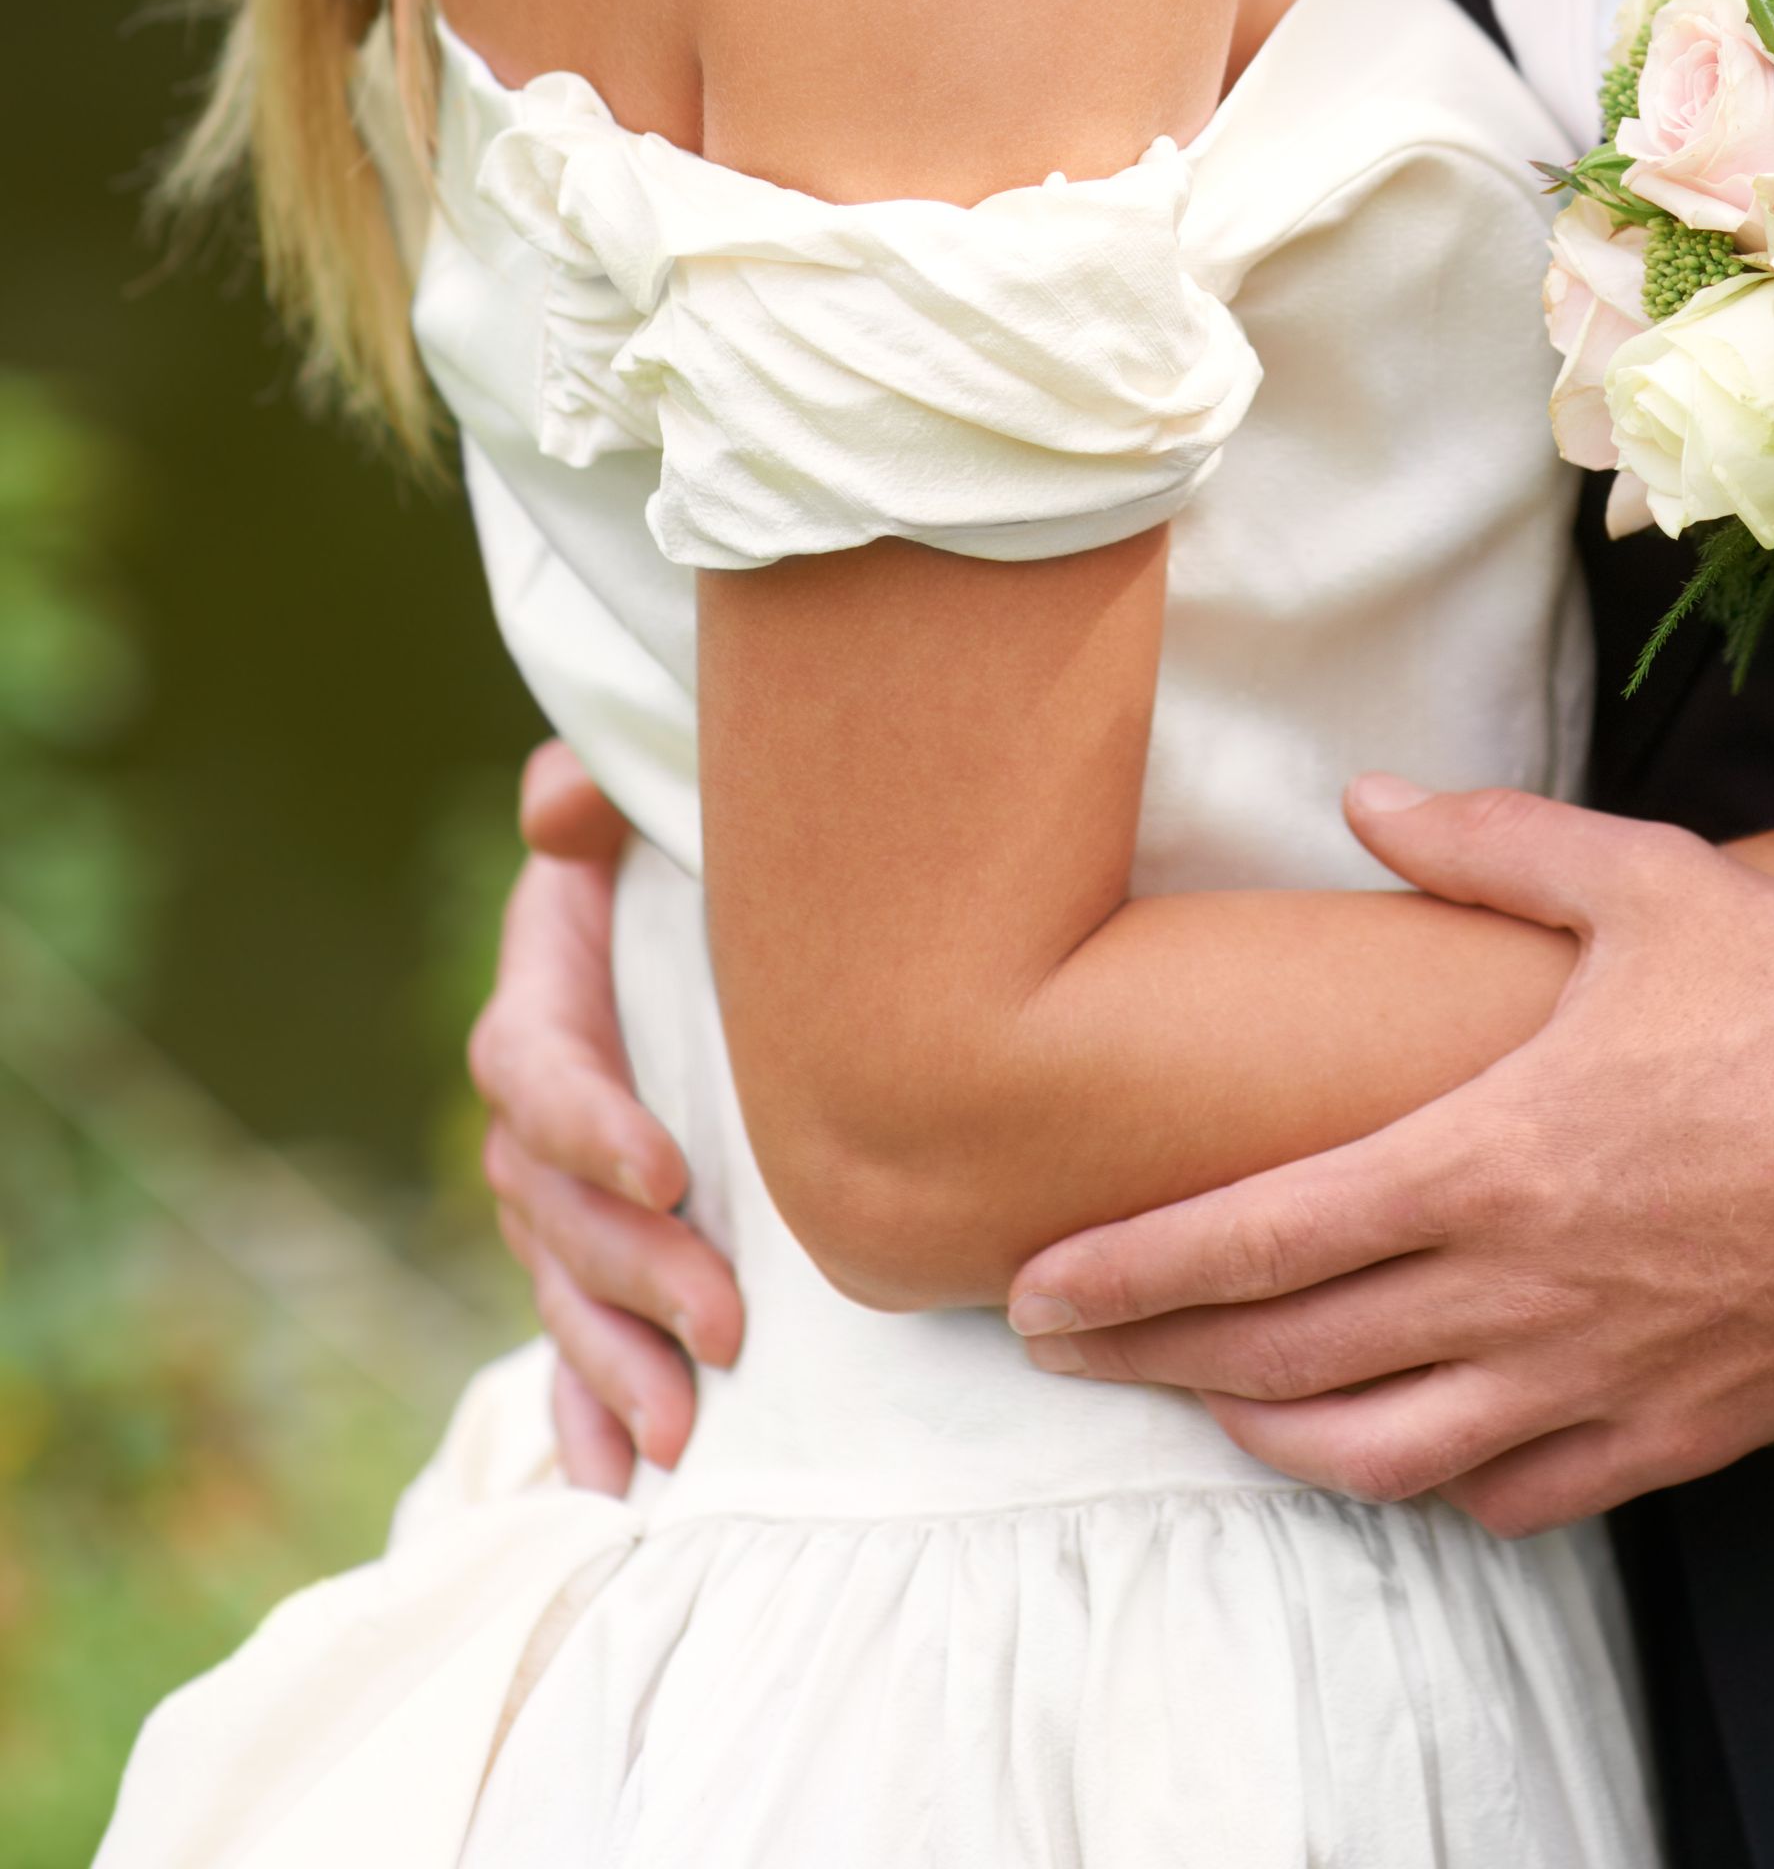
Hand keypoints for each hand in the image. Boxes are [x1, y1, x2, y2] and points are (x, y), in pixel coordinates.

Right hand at [467, 740, 743, 1490]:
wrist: (698, 927)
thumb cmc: (679, 864)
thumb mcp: (642, 814)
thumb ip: (593, 802)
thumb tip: (563, 802)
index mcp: (542, 1005)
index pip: (539, 1073)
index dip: (591, 1124)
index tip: (671, 1170)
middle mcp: (534, 1114)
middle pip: (557, 1209)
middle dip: (633, 1275)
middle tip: (724, 1325)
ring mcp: (559, 1196)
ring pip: (565, 1291)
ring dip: (614, 1367)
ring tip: (679, 1433)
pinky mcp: (594, 1252)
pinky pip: (570, 1342)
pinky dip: (585, 1415)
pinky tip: (612, 1487)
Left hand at [1009, 780, 1773, 1535]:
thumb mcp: (1649, 884)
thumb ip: (1490, 846)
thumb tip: (1362, 800)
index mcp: (1493, 1157)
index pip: (1261, 1238)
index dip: (1132, 1275)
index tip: (1038, 1291)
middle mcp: (1522, 1292)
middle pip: (1289, 1363)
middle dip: (1156, 1362)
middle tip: (1067, 1351)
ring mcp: (1596, 1381)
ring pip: (1382, 1455)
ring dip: (1272, 1439)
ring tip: (1209, 1405)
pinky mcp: (1673, 1436)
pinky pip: (1514, 1496)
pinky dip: (1430, 1482)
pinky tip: (1399, 1449)